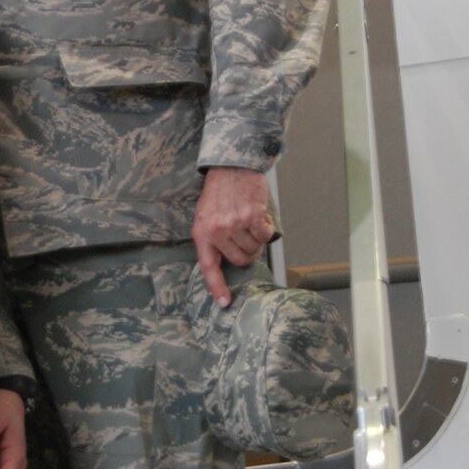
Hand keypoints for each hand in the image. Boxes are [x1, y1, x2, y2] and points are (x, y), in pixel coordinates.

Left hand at [192, 167, 275, 307]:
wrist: (231, 165)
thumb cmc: (219, 192)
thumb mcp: (206, 216)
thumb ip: (214, 238)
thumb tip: (229, 261)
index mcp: (202, 233)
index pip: (209, 267)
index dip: (217, 287)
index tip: (225, 303)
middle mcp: (216, 231)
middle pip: (240, 260)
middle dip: (248, 252)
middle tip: (247, 236)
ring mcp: (234, 224)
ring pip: (254, 248)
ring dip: (257, 238)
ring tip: (250, 220)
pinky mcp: (251, 216)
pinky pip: (265, 235)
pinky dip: (266, 228)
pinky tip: (260, 215)